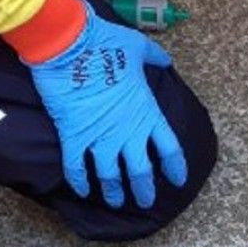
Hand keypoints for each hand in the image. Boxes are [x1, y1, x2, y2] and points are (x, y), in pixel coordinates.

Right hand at [29, 2, 187, 208]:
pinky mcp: (74, 136)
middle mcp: (128, 131)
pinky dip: (80, 182)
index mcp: (148, 113)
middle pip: (141, 171)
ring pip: (110, 176)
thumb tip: (165, 60)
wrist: (69, 44)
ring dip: (114, 192)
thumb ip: (155, 57)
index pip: (170, 149)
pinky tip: (83, 192)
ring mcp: (101, 137)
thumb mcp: (140, 47)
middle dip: (144, 190)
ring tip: (116, 203)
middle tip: (145, 202)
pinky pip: (77, 168)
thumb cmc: (107, 43)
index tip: (178, 181)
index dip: (176, 168)